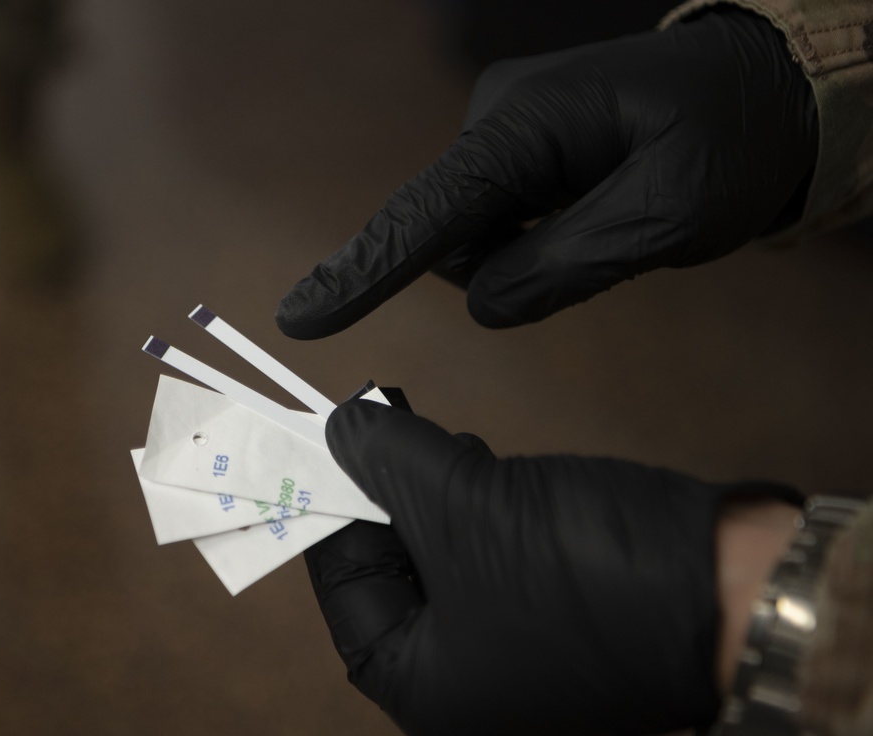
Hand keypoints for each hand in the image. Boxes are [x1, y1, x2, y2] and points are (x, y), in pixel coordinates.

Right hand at [278, 9, 816, 338]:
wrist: (768, 88)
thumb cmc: (730, 138)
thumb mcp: (667, 214)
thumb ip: (566, 266)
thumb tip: (483, 304)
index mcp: (524, 128)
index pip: (426, 213)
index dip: (363, 270)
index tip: (300, 316)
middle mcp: (498, 124)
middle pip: (452, 236)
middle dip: (508, 265)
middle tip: (604, 243)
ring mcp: (509, 134)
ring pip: (478, 236)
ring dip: (531, 254)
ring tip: (612, 220)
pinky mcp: (524, 151)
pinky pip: (503, 220)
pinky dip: (539, 238)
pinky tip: (596, 212)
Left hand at [307, 400, 799, 735]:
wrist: (737, 590)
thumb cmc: (590, 573)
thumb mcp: (465, 505)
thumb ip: (391, 461)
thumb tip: (345, 426)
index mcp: (428, 694)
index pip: (347, 593)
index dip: (333, 511)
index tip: (324, 449)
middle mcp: (469, 691)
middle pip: (399, 576)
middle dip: (393, 498)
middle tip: (385, 432)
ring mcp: (518, 659)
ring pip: (449, 561)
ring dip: (441, 496)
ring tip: (448, 445)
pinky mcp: (559, 620)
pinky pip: (496, 561)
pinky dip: (484, 510)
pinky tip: (490, 470)